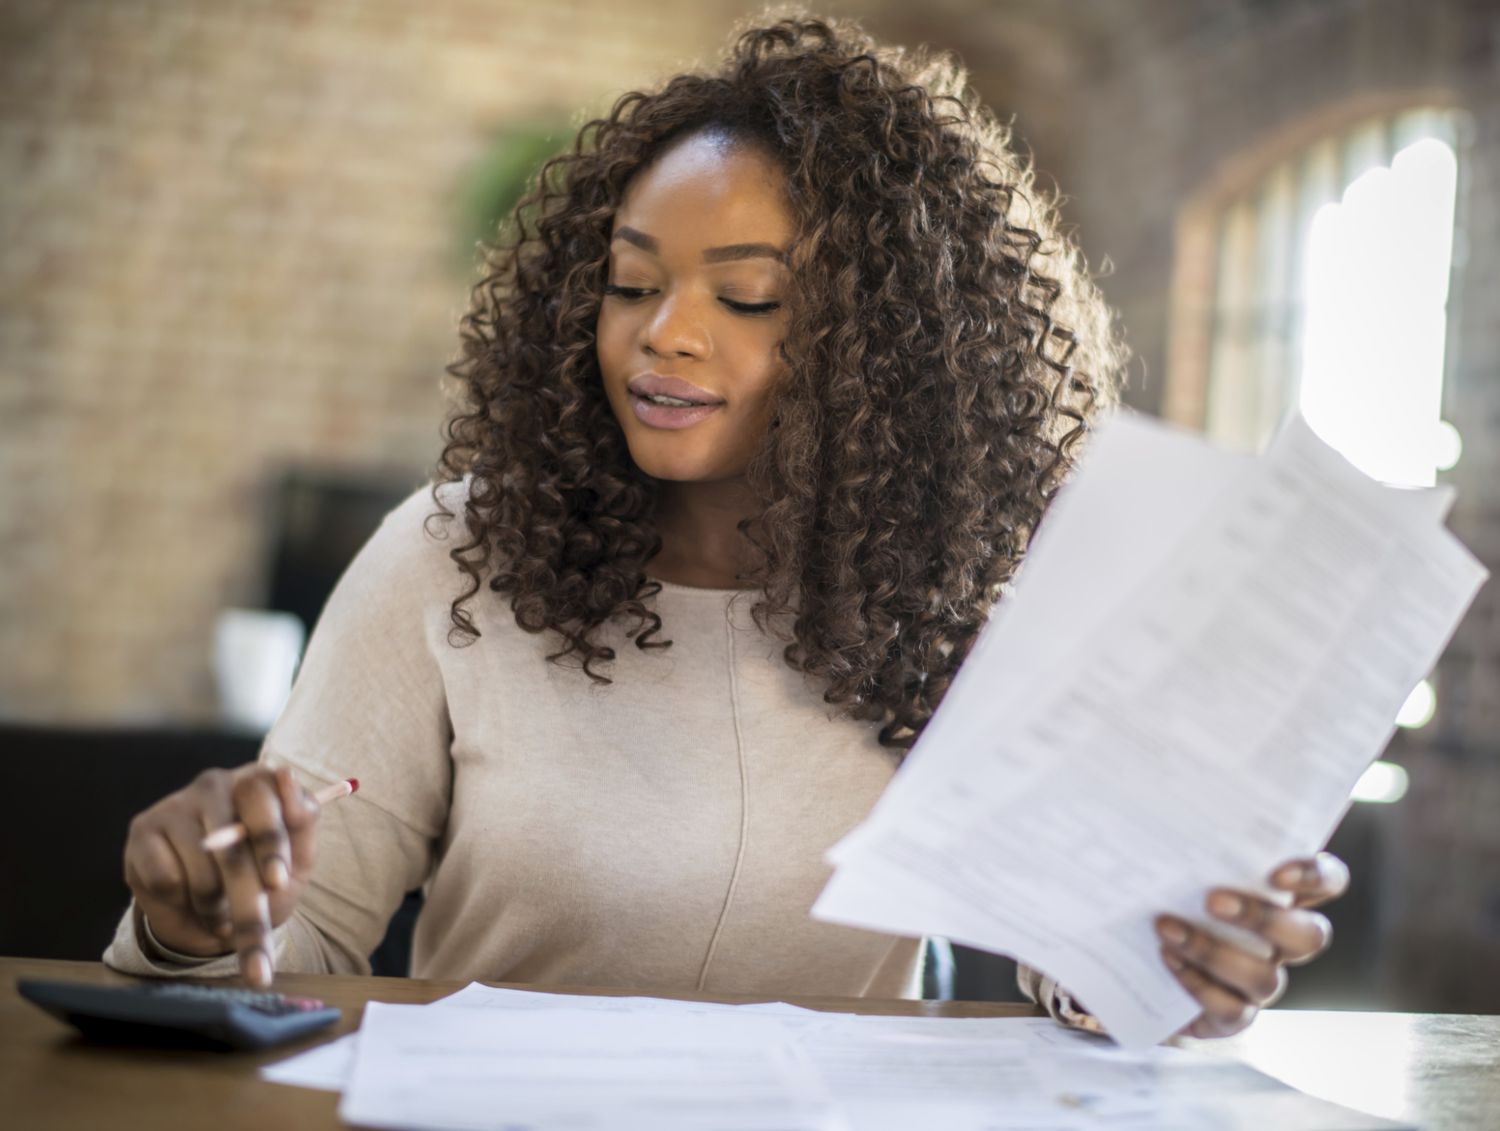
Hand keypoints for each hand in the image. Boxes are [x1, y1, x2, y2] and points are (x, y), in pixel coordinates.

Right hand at [122, 764, 322, 987]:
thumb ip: (301, 820)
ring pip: (200, 869)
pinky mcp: (142, 831)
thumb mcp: (298, 857)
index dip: (270, 841)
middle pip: (228, 840)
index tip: (278, 882)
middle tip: (253, 929)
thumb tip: (285, 775)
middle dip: (244, 892)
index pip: (260, 795)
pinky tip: (189, 901)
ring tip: (222, 913)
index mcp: (257, 781)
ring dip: (215, 907)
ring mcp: (175, 805)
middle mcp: (215, 784)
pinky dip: (183, 903)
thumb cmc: (264, 878)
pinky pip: (166, 879)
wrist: (218, 920)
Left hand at [1154, 851, 1348, 1038]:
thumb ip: (1192, 847)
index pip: (1328, 882)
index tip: (1276, 874)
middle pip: (1308, 936)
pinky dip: (1198, 984)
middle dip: (1263, 918)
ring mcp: (1260, 982)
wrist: (1142, 968)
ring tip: (1167, 929)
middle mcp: (1281, 943)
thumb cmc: (1169, 898)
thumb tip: (1166, 815)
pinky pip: (1232, 1010)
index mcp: (1281, 898)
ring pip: (1265, 977)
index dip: (1316, 877)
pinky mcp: (1233, 1016)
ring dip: (1214, 952)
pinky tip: (1168, 960)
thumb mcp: (1179, 867)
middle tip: (1212, 900)